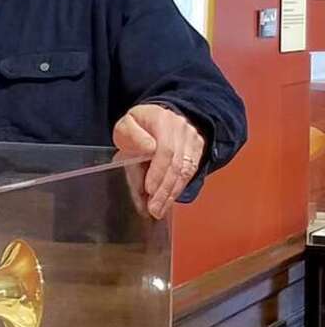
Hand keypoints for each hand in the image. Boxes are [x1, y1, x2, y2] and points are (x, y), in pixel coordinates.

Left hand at [112, 104, 204, 218]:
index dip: (158, 171)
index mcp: (162, 120)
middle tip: (154, 208)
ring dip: (172, 193)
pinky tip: (168, 200)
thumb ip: (132, 134)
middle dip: (164, 189)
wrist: (161, 116)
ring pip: (185, 171)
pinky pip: (191, 172)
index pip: (164, 149)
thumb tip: (149, 149)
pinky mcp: (198, 148)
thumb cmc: (140, 124)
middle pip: (177, 164)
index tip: (148, 188)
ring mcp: (192, 138)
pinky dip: (178, 188)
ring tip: (159, 209)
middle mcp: (182, 128)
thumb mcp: (127, 124)